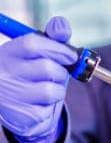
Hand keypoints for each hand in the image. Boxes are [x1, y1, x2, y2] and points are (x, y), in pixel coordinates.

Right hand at [0, 17, 76, 142]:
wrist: (20, 105)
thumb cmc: (35, 73)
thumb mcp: (42, 53)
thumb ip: (53, 38)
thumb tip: (61, 27)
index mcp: (9, 53)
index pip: (32, 44)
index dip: (58, 48)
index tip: (71, 56)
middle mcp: (3, 73)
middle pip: (47, 68)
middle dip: (61, 72)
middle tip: (57, 75)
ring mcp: (9, 96)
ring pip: (51, 91)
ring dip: (58, 90)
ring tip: (48, 89)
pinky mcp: (18, 115)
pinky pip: (48, 110)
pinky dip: (51, 106)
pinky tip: (41, 104)